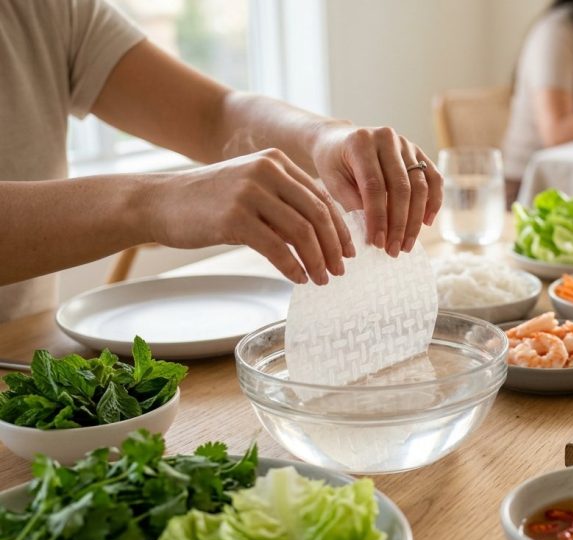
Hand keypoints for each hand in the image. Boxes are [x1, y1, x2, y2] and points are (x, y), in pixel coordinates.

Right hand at [146, 148, 352, 284]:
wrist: (158, 202)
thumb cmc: (207, 202)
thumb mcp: (251, 191)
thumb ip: (283, 205)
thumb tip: (321, 237)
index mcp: (276, 162)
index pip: (322, 197)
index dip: (339, 228)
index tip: (348, 251)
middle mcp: (267, 171)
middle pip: (317, 214)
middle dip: (334, 247)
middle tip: (340, 270)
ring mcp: (250, 193)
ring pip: (301, 232)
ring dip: (317, 260)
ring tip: (321, 279)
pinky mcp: (235, 217)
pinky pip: (277, 248)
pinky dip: (292, 267)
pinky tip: (298, 278)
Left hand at [310, 126, 443, 256]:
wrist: (339, 140)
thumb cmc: (333, 163)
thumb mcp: (332, 181)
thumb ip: (352, 202)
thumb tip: (375, 231)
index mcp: (361, 142)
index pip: (374, 186)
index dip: (378, 217)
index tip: (377, 243)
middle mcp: (387, 138)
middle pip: (401, 187)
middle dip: (399, 224)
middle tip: (394, 250)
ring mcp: (406, 143)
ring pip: (420, 186)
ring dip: (416, 219)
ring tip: (407, 244)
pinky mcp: (418, 151)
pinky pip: (433, 178)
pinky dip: (433, 201)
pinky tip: (426, 222)